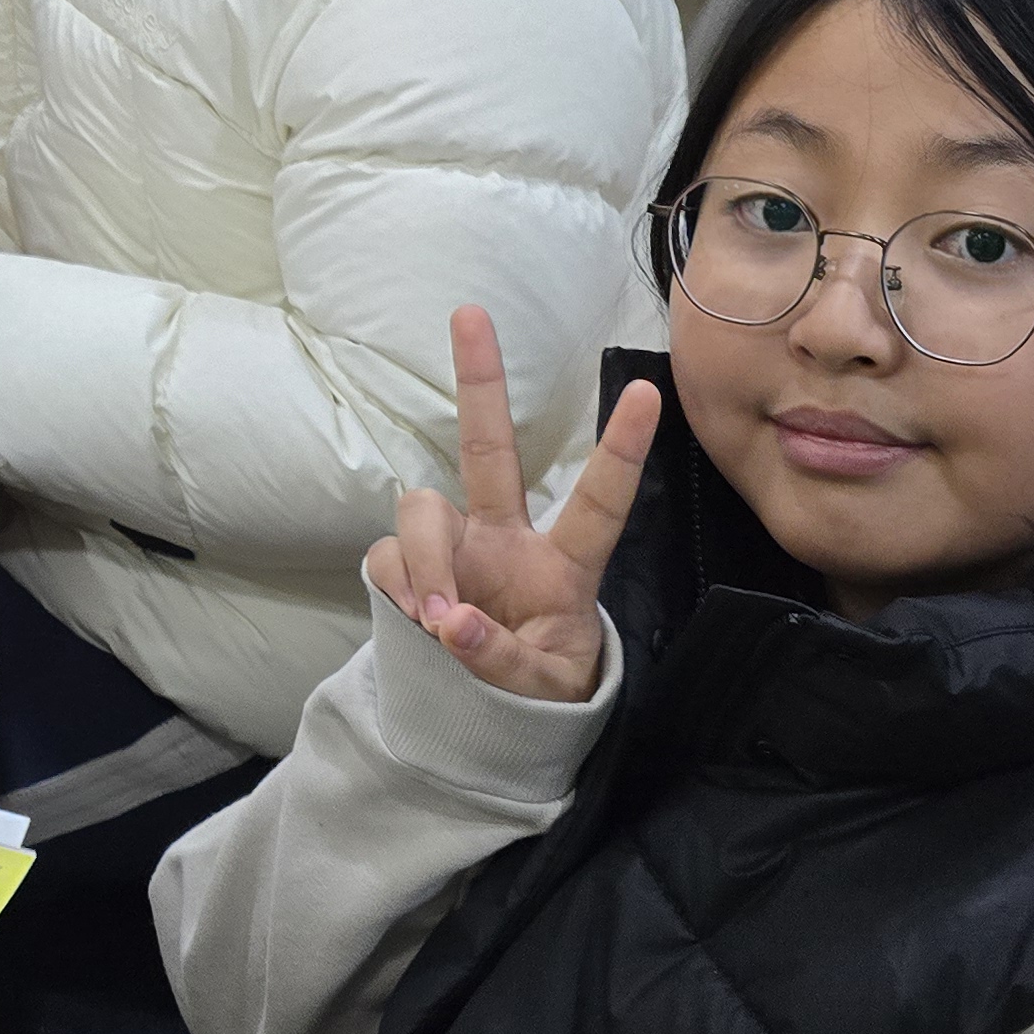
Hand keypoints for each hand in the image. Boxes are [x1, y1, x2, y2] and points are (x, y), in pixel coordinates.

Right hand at [363, 306, 658, 703]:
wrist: (490, 720)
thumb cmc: (541, 692)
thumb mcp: (545, 691)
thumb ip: (503, 661)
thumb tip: (450, 622)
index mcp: (564, 565)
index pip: (600, 503)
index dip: (621, 449)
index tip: (646, 391)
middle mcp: (506, 538)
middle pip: (490, 450)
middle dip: (480, 381)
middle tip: (470, 313)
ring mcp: (454, 548)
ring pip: (423, 508)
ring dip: (426, 560)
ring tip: (438, 618)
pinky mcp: (408, 567)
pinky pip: (387, 557)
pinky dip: (399, 586)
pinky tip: (417, 621)